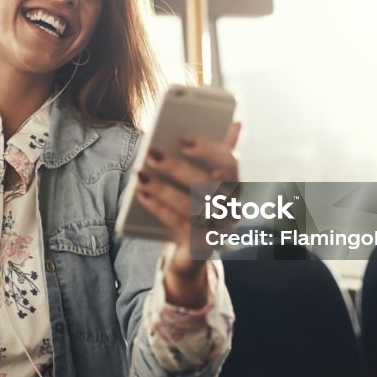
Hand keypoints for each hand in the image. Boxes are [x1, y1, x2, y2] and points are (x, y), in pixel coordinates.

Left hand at [135, 122, 241, 307]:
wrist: (196, 252)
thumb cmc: (202, 206)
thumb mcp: (211, 181)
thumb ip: (218, 154)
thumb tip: (235, 124)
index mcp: (235, 188)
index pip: (230, 164)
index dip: (208, 150)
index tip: (183, 139)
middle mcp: (231, 209)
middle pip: (207, 185)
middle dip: (178, 168)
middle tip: (152, 153)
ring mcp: (217, 230)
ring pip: (190, 206)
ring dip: (163, 188)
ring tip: (141, 174)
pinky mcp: (200, 246)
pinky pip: (177, 225)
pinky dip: (158, 207)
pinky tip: (141, 193)